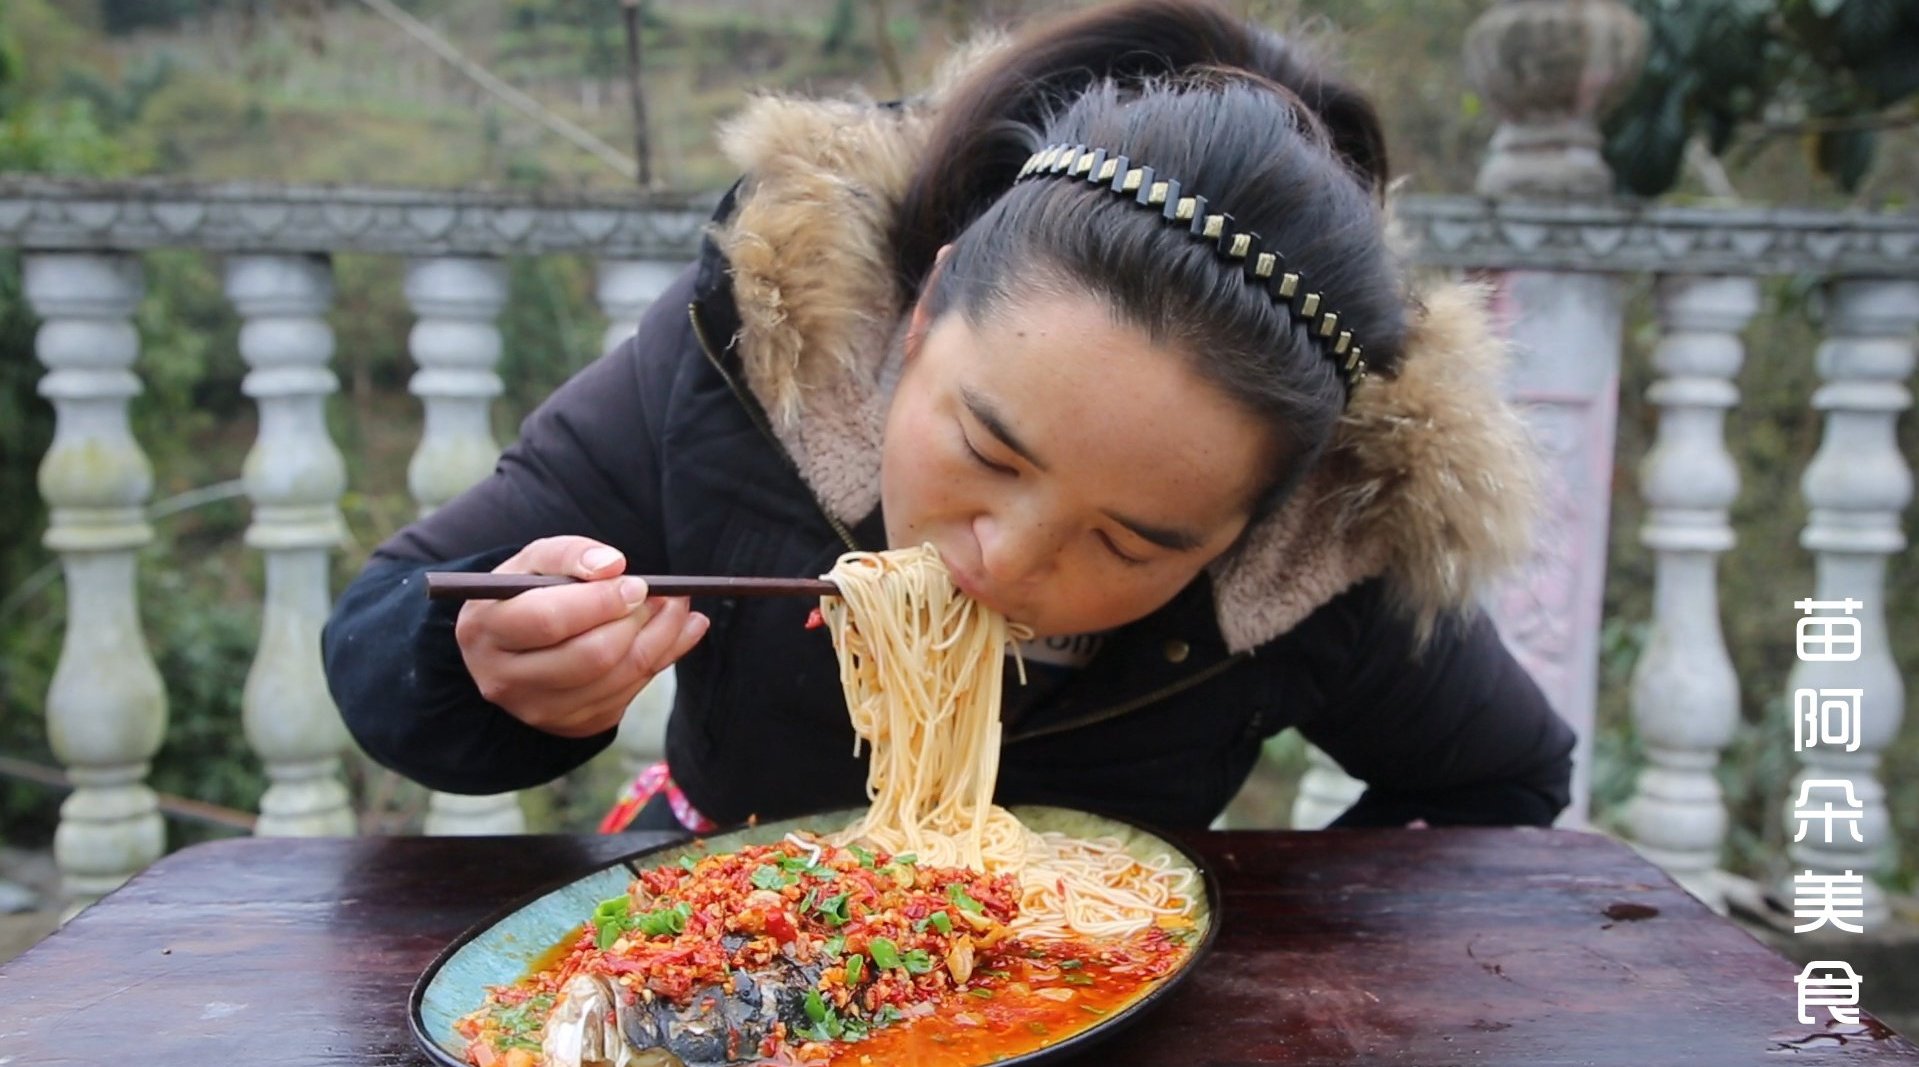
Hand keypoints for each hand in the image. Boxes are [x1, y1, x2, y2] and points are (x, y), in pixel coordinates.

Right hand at [453, 536, 708, 737]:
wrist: (513, 644)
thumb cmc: (526, 593)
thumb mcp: (534, 562)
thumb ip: (571, 554)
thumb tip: (613, 566)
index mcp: (486, 629)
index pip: (549, 620)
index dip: (600, 601)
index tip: (636, 584)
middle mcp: (505, 679)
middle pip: (590, 657)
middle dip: (638, 622)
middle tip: (665, 595)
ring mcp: (539, 709)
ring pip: (618, 678)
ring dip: (662, 639)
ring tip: (678, 608)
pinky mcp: (573, 724)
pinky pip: (629, 694)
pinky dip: (662, 659)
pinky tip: (677, 632)